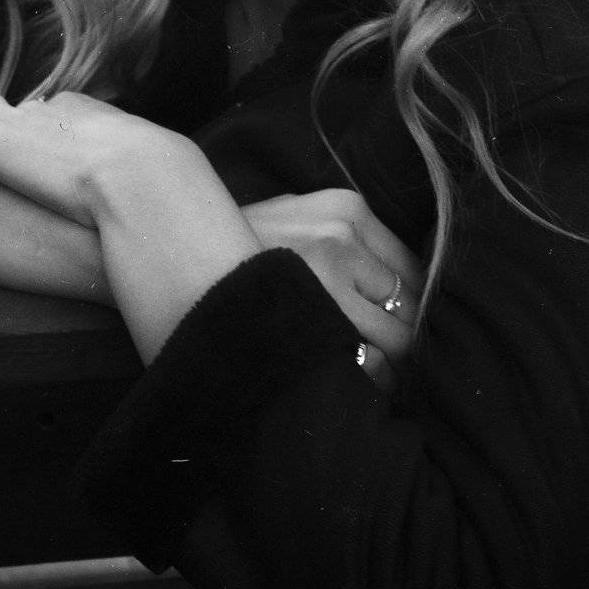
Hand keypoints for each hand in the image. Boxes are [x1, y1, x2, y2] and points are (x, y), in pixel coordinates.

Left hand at [0, 86, 200, 227]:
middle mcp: (55, 113)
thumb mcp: (160, 178)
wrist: (136, 181)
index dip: (51, 129)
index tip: (46, 141)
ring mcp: (20, 121)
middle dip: (9, 113)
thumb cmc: (158, 187)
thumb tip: (167, 190)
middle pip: (22, 107)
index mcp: (92, 119)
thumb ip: (151, 179)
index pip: (62, 117)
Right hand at [242, 190, 421, 390]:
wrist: (177, 246)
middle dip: (405, 337)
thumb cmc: (242, 242)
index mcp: (347, 208)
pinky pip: (364, 363)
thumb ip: (345, 235)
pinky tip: (349, 380)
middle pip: (411, 304)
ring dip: (391, 364)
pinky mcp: (306, 322)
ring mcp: (325, 279)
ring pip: (396, 340)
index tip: (400, 327)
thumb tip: (399, 283)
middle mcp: (342, 237)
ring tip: (371, 374)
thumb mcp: (296, 214)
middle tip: (390, 358)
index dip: (411, 305)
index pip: (412, 268)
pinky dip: (367, 378)